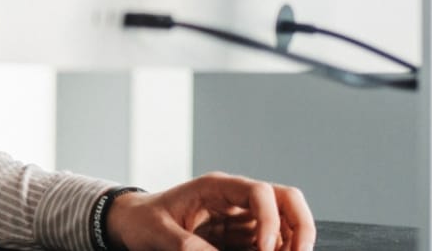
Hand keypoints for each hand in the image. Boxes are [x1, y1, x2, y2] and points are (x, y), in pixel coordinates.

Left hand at [104, 173, 314, 250]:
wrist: (130, 223)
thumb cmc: (142, 221)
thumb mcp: (159, 234)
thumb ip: (188, 247)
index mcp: (216, 187)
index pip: (260, 192)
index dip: (270, 219)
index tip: (266, 249)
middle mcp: (235, 198)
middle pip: (286, 199)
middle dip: (300, 226)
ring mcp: (240, 217)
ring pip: (284, 223)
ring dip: (292, 243)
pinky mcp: (239, 236)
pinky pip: (269, 243)